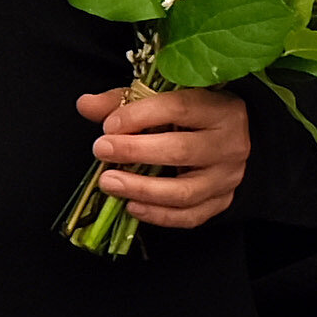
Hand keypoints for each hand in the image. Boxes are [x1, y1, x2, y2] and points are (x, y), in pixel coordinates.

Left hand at [76, 79, 248, 230]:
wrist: (230, 138)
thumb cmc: (192, 115)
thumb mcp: (163, 99)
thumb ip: (125, 101)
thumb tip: (86, 105)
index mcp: (219, 108)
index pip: (179, 108)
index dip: (140, 116)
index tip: (108, 125)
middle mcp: (229, 143)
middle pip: (180, 151)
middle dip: (134, 152)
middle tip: (101, 150)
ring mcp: (227, 177)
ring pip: (183, 191)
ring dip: (140, 188)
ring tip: (108, 182)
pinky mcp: (222, 202)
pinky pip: (189, 216)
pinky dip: (158, 215)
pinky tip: (132, 206)